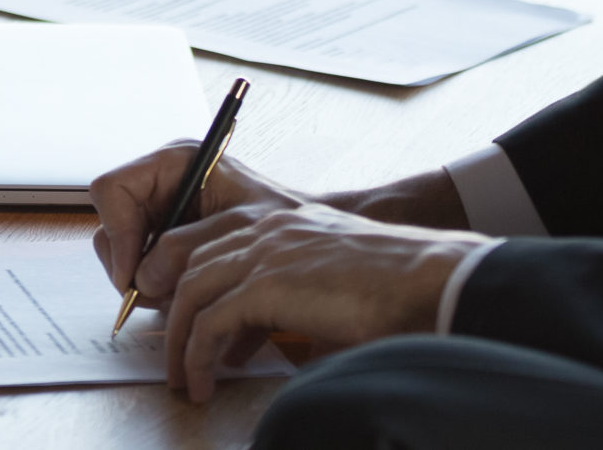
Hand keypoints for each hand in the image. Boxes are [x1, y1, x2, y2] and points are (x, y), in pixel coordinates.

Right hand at [92, 146, 309, 303]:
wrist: (308, 238)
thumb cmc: (285, 222)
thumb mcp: (238, 231)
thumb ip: (186, 248)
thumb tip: (141, 277)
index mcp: (175, 161)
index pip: (112, 190)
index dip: (117, 233)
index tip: (132, 275)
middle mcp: (159, 182)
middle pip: (110, 224)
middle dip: (129, 265)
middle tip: (157, 295)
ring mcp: (159, 210)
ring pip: (120, 251)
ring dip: (143, 281)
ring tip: (179, 296)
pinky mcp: (163, 237)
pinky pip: (137, 265)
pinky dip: (154, 287)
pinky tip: (183, 293)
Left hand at [154, 203, 488, 401]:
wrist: (431, 281)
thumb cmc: (397, 288)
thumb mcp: (334, 282)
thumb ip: (299, 299)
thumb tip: (286, 346)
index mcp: (282, 220)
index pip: (209, 240)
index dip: (187, 278)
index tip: (185, 320)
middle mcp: (266, 227)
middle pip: (188, 260)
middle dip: (171, 309)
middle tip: (172, 351)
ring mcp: (264, 252)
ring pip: (191, 292)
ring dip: (179, 340)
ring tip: (183, 378)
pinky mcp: (267, 285)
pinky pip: (209, 322)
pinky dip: (197, 355)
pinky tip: (202, 381)